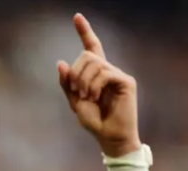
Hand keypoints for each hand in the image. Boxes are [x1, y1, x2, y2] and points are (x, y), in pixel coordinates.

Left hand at [58, 13, 140, 156]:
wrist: (109, 138)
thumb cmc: (94, 122)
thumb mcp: (75, 102)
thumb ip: (68, 83)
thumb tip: (61, 62)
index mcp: (96, 74)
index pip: (91, 47)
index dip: (85, 31)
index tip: (77, 16)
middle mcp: (108, 71)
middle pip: (87, 54)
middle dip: (76, 72)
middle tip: (76, 91)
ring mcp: (118, 75)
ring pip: (94, 63)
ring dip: (83, 80)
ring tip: (87, 97)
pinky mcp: (126, 82)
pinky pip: (104, 73)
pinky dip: (94, 85)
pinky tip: (95, 97)